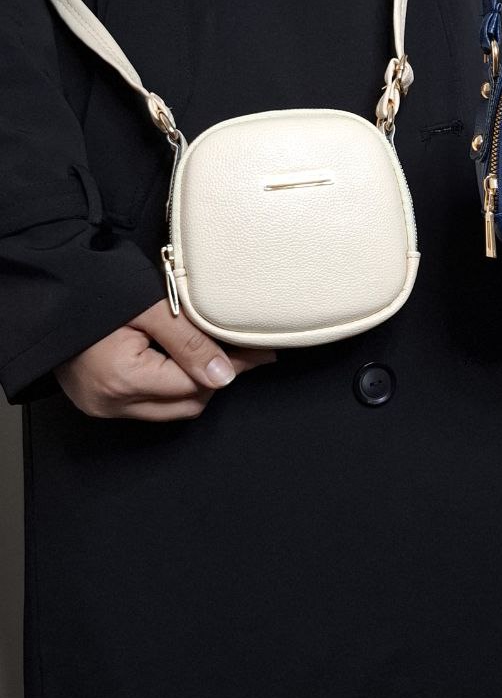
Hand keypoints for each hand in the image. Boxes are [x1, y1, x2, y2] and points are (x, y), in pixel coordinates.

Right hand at [54, 298, 276, 421]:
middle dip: (215, 378)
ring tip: (207, 350)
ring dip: (193, 383)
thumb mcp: (150, 308)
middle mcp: (111, 402)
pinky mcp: (97, 401)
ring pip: (170, 409)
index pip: (197, 384)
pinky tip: (177, 359)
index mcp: (123, 379)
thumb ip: (190, 343)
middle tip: (238, 349)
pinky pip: (148, 404)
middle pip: (187, 404)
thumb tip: (226, 375)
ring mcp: (102, 406)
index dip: (232, 366)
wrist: (47, 288)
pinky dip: (169, 385)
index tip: (259, 352)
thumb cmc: (93, 288)